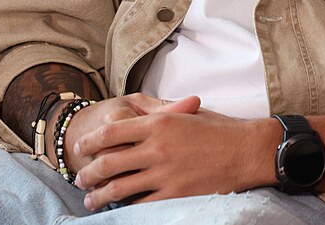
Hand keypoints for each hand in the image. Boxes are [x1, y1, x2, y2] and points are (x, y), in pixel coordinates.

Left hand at [73, 101, 277, 209]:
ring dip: (99, 196)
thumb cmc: (218, 129)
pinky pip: (140, 205)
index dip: (91, 141)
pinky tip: (118, 209)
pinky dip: (125, 208)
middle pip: (108, 161)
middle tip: (80, 178)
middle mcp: (157, 147)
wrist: (244, 150)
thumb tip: (133, 121)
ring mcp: (164, 173)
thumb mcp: (186, 114)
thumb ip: (159, 116)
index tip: (81, 147)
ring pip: (119, 188)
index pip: (111, 131)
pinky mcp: (174, 195)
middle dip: (88, 173)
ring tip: (90, 200)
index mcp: (159, 122)